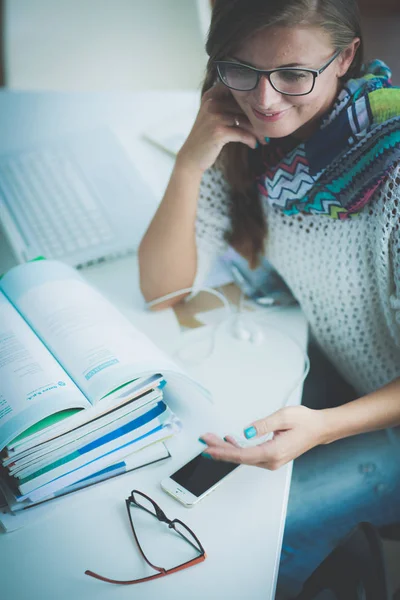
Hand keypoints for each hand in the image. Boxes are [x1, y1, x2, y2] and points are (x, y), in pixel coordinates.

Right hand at [176, 83, 259, 174]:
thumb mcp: (213, 116)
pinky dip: (251, 140)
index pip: (237, 90)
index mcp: (211, 95)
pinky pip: (242, 133)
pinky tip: (254, 145)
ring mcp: (214, 116)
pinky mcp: (218, 131)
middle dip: (257, 119)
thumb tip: (257, 103)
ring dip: (257, 132)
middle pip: (243, 107)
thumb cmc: (207, 137)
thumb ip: (228, 106)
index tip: (263, 109)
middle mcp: (212, 103)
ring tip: (263, 139)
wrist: (191, 157)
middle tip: (267, 130)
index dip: (252, 98)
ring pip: (245, 121)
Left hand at [199, 406, 328, 469]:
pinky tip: (229, 440)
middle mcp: (271, 460)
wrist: (319, 429)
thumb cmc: (305, 422)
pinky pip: (249, 455)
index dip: (223, 452)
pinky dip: (237, 448)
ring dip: (226, 448)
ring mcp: (271, 460)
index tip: (209, 449)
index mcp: (273, 452)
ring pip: (243, 457)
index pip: (242, 455)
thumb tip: (245, 432)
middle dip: (220, 449)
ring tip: (212, 439)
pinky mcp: (271, 457)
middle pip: (239, 458)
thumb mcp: (283, 416)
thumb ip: (262, 425)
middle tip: (204, 441)